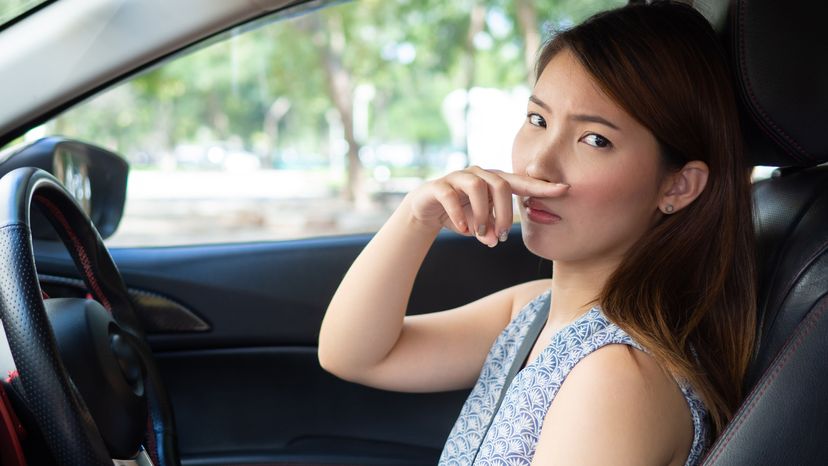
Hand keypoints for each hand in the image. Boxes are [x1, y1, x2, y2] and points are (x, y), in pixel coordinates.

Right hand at [406, 166, 569, 246]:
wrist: (426, 209)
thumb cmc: (461, 215)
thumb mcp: (480, 226)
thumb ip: (491, 231)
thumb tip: (494, 241)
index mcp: (494, 181)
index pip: (522, 182)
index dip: (542, 186)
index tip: (565, 190)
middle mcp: (479, 174)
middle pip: (500, 185)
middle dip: (503, 212)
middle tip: (500, 235)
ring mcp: (458, 177)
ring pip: (478, 188)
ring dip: (482, 214)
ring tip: (480, 234)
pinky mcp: (439, 186)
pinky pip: (451, 196)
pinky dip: (458, 216)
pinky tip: (464, 230)